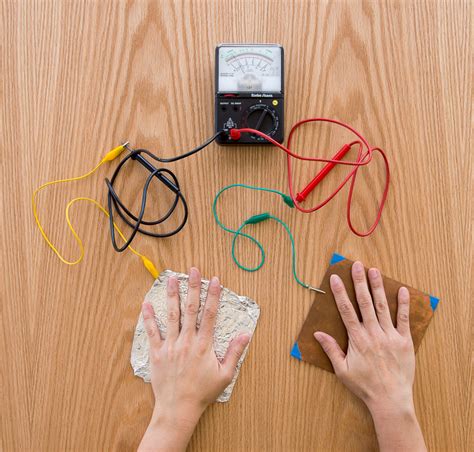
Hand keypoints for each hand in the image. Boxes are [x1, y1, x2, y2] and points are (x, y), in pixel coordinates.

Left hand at [138, 268, 250, 451]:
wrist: (178, 408)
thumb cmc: (203, 392)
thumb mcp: (225, 374)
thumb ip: (235, 352)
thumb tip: (246, 334)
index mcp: (204, 345)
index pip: (210, 314)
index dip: (213, 295)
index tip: (214, 280)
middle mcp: (187, 341)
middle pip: (191, 308)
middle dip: (192, 287)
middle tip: (193, 270)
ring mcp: (171, 345)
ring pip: (172, 315)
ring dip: (172, 295)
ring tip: (171, 278)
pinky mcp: (157, 353)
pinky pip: (152, 332)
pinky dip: (149, 317)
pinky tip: (146, 303)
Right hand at [314, 261, 425, 451]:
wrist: (390, 399)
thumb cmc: (364, 385)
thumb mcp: (342, 370)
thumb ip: (331, 349)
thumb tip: (318, 333)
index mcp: (357, 339)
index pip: (346, 310)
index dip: (340, 293)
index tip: (335, 278)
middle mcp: (373, 333)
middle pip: (365, 303)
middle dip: (360, 282)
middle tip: (357, 266)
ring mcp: (390, 336)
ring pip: (382, 306)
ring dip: (378, 287)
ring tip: (375, 271)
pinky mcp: (404, 341)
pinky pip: (404, 319)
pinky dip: (403, 304)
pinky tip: (402, 290)